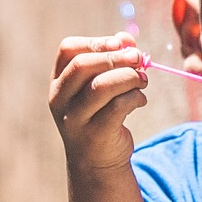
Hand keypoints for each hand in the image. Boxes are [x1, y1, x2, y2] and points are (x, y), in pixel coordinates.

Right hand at [48, 32, 147, 171]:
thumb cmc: (100, 115)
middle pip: (83, 65)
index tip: (120, 44)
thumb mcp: (100, 86)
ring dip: (129, 77)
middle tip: (140, 58)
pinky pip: (117, 107)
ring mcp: (74, 119)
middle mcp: (60, 100)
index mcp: (58, 82)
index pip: (68, 50)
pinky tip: (140, 100)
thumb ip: (111, 60)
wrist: (97, 161)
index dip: (96, 42)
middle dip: (116, 58)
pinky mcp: (94, 134)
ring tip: (143, 80)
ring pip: (101, 86)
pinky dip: (135, 98)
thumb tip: (126, 39)